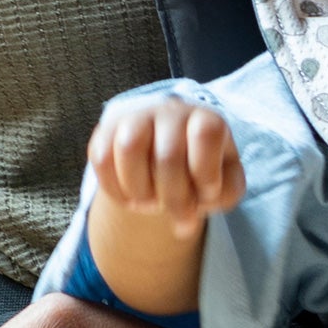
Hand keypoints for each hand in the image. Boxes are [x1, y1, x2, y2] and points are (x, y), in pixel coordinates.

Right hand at [89, 95, 242, 233]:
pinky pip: (101, 160)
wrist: (165, 161)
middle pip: (168, 154)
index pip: (207, 133)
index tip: (206, 192)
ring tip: (149, 204)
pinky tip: (130, 199)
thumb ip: (225, 194)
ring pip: (130, 148)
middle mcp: (170, 111)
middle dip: (174, 199)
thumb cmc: (200, 171)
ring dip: (140, 191)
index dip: (206, 172)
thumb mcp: (225, 183)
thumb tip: (194, 211)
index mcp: (205, 119)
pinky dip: (115, 190)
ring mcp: (135, 118)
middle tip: (178, 216)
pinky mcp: (106, 133)